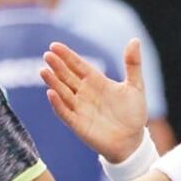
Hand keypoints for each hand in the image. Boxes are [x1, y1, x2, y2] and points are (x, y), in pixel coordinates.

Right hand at [42, 39, 148, 162]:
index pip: (78, 65)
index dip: (67, 56)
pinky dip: (58, 104)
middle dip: (57, 66)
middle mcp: (85, 93)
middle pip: (67, 76)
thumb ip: (133, 64)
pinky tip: (51, 94)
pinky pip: (65, 113)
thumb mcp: (136, 86)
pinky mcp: (78, 124)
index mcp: (97, 81)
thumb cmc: (134, 113)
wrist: (133, 141)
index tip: (54, 46)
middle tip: (47, 55)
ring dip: (53, 82)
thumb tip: (135, 40)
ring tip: (44, 71)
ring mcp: (80, 108)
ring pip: (63, 92)